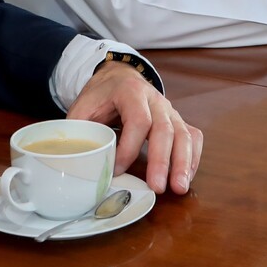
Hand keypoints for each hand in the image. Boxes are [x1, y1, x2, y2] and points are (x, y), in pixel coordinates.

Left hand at [67, 63, 201, 194]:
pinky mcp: (177, 120)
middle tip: (158, 187)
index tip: (117, 170)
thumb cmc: (100, 97)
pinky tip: (186, 177)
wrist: (118, 78)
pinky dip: (192, 157)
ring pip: (184, 134)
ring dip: (183, 162)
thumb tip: (73, 163)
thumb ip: (78, 132)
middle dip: (162, 160)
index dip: (129, 147)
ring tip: (179, 188)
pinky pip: (192, 137)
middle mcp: (156, 100)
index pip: (138, 120)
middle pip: (165, 128)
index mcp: (130, 92)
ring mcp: (170, 110)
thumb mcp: (81, 109)